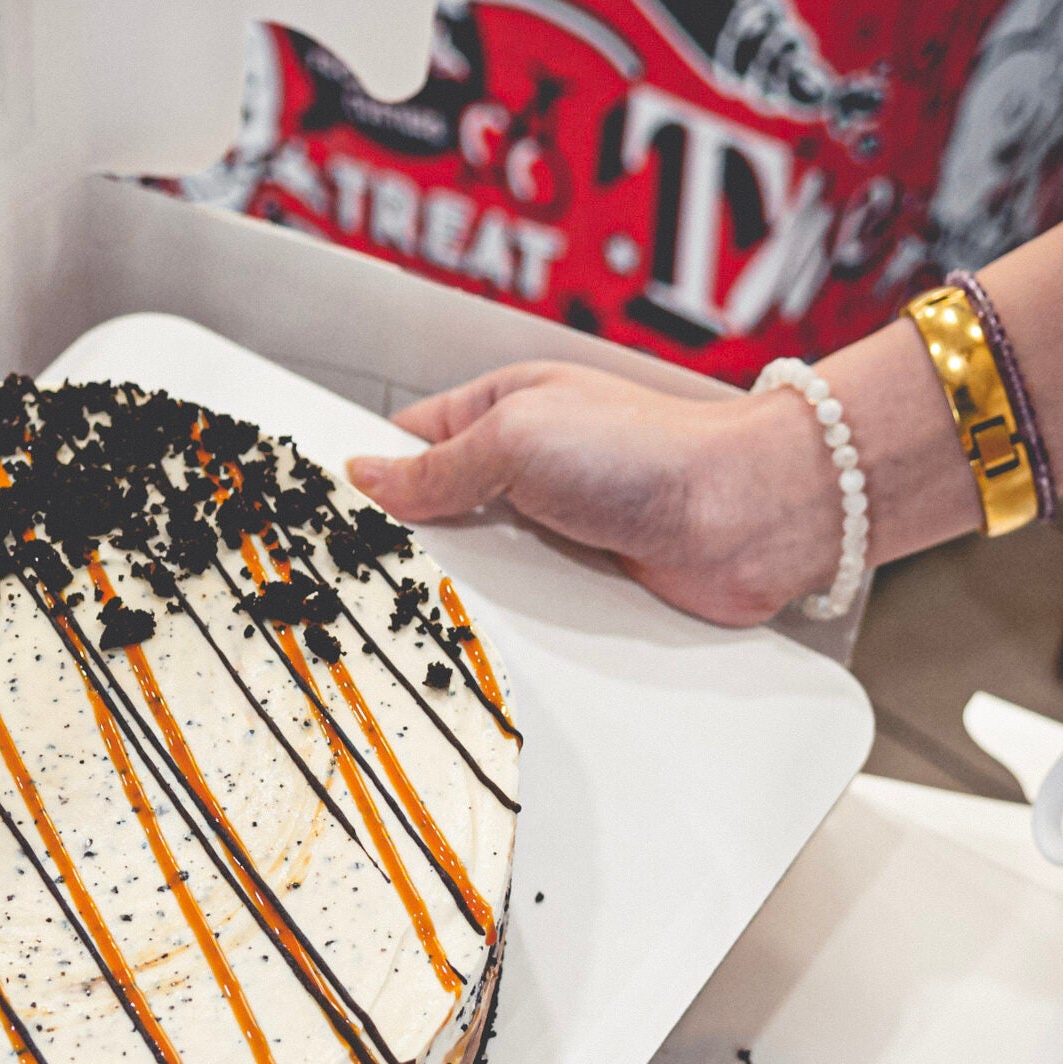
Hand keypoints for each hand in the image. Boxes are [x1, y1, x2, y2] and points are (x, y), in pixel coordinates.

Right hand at [344, 362, 843, 625]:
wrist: (748, 517)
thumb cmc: (650, 451)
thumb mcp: (518, 436)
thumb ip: (438, 465)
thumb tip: (365, 478)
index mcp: (500, 415)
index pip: (408, 444)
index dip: (365, 476)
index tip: (314, 514)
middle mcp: (526, 474)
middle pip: (436, 520)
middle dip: (406, 549)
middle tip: (351, 584)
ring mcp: (553, 535)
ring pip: (476, 577)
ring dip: (460, 597)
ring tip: (411, 626)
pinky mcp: (582, 590)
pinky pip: (525, 617)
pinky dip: (509, 631)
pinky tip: (482, 648)